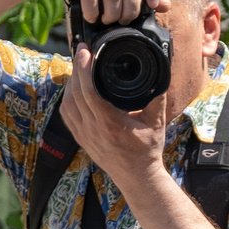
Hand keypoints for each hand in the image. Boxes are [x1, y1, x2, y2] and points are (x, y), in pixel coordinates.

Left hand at [60, 40, 172, 192]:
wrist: (137, 177)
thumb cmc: (147, 150)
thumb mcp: (156, 122)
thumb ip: (157, 97)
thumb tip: (160, 73)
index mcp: (110, 123)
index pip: (89, 90)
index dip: (84, 68)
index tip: (85, 51)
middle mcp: (93, 129)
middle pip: (75, 92)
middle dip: (76, 68)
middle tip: (82, 52)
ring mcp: (84, 136)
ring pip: (67, 102)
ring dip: (71, 82)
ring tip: (79, 67)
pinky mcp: (80, 139)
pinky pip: (67, 114)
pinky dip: (68, 98)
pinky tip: (74, 89)